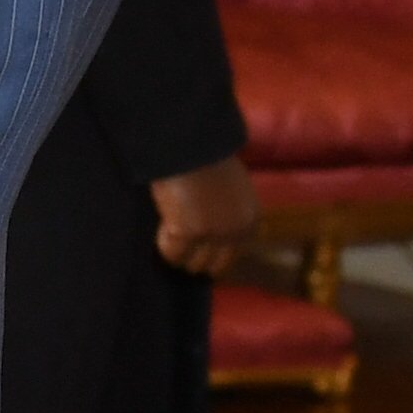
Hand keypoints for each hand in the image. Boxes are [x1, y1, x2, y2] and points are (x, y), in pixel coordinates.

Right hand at [148, 154, 257, 275]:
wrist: (191, 146)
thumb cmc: (208, 159)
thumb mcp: (233, 189)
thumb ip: (230, 212)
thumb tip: (216, 229)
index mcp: (251, 220)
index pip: (231, 257)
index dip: (210, 254)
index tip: (194, 250)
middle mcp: (236, 232)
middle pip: (212, 266)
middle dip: (194, 258)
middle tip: (178, 247)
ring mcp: (212, 234)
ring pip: (191, 264)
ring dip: (179, 254)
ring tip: (168, 238)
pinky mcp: (187, 232)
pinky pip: (170, 253)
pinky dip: (163, 245)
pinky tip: (160, 228)